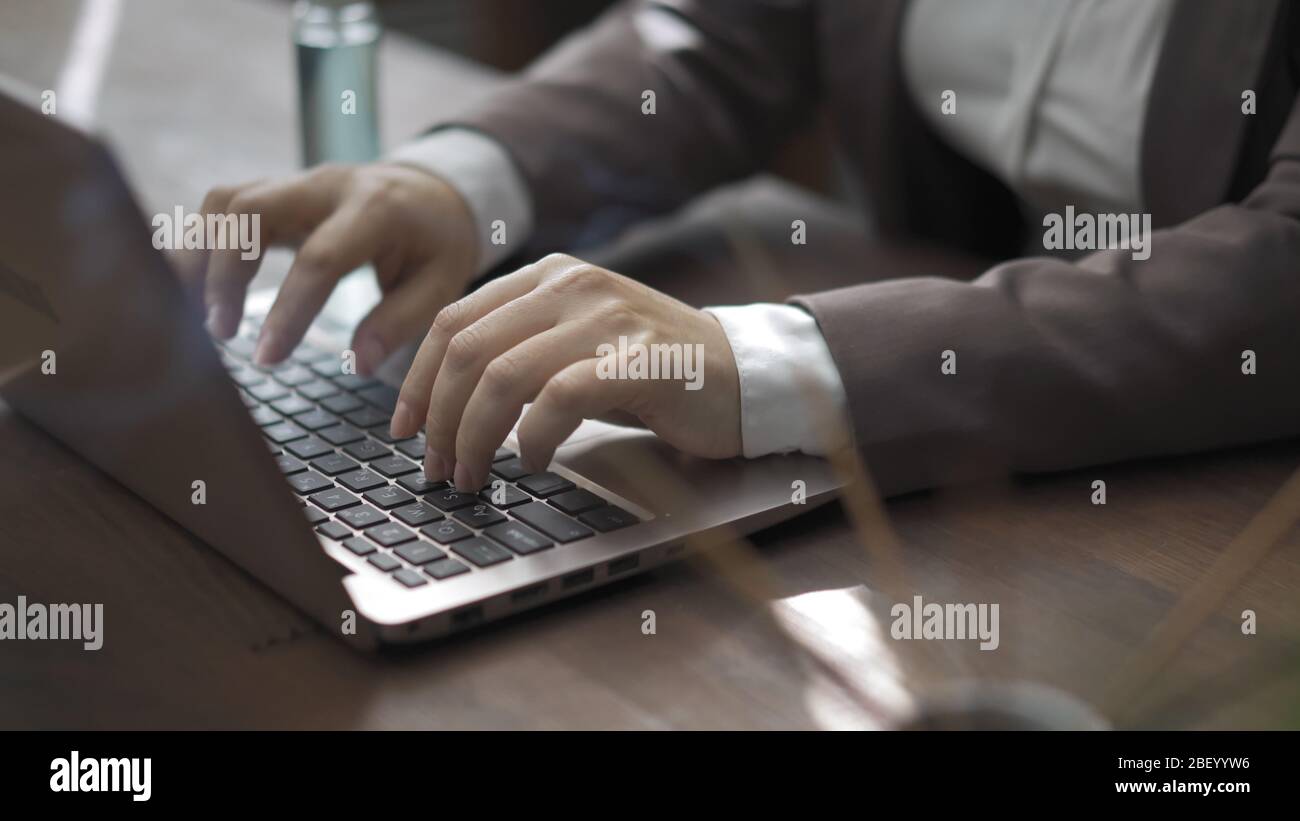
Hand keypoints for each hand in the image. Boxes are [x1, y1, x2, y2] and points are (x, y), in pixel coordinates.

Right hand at [175, 162, 478, 372]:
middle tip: (220, 333)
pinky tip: (192, 289)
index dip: (289, 310)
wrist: (432, 193)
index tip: (267, 359)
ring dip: (200, 256)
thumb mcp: (441, 283)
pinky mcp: (275, 191)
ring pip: (227, 201)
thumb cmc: (436, 245)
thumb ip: (400, 322)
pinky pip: (222, 206)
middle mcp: (327, 186)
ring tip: (194, 315)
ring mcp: (296, 182)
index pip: (320, 258)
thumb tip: (359, 364)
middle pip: (252, 210)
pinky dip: (200, 244)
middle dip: (224, 271)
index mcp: (376, 209)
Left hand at [390, 253, 742, 490]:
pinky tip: (531, 463)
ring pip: (503, 374)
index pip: (453, 320)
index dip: (417, 381)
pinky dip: (532, 438)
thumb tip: (441, 402)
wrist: (742, 375)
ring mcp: (606, 318)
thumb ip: (519, 350)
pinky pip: (559, 397)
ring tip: (473, 476)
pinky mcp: (637, 359)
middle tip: (436, 468)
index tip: (404, 430)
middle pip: (468, 348)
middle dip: (439, 417)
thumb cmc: (650, 372)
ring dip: (474, 436)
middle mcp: (572, 285)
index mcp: (548, 276)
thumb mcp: (575, 345)